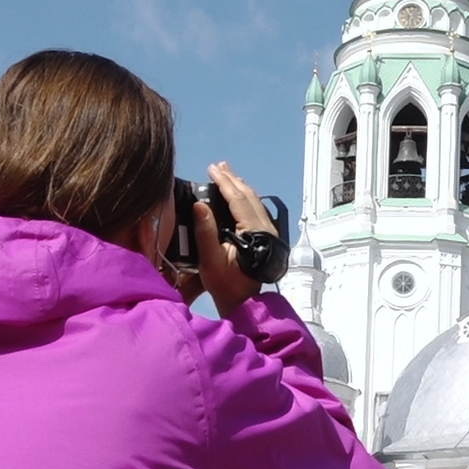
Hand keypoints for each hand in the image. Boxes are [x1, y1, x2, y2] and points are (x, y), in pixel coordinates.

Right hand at [197, 161, 277, 317]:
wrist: (245, 302)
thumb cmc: (226, 284)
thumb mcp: (210, 260)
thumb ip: (205, 231)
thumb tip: (199, 205)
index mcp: (253, 230)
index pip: (237, 199)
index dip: (224, 182)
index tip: (212, 169)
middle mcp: (265, 227)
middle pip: (248, 196)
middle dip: (232, 179)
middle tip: (218, 166)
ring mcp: (269, 231)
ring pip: (254, 201)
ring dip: (239, 187)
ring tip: (227, 175)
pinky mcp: (267, 236)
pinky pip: (256, 209)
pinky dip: (245, 198)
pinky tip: (238, 195)